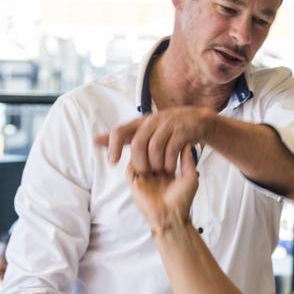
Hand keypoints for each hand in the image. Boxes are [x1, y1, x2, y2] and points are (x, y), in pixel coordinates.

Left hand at [96, 107, 214, 172]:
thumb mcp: (144, 131)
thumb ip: (123, 137)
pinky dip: (170, 160)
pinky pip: (173, 148)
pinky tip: (170, 168)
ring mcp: (169, 124)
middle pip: (138, 142)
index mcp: (141, 122)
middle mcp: (153, 120)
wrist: (198, 121)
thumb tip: (95, 140)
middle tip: (144, 173)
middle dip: (139, 162)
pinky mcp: (184, 130)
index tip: (112, 163)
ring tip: (159, 172)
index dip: (113, 147)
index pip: (120, 131)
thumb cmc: (168, 130)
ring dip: (155, 163)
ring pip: (155, 146)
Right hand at [128, 146, 198, 232]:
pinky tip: (147, 166)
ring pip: (137, 156)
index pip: (160, 150)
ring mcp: (143, 177)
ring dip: (144, 154)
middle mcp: (153, 172)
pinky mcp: (134, 183)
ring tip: (155, 159)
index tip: (168, 141)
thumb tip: (188, 143)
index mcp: (165, 169)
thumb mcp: (190, 177)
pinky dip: (136, 163)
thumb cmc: (182, 199)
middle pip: (146, 151)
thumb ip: (187, 160)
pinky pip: (130, 168)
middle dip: (151, 146)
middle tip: (159, 149)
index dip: (162, 144)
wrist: (172, 216)